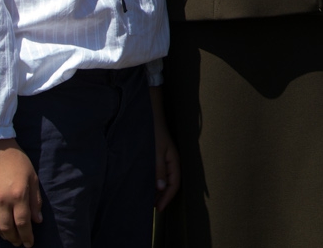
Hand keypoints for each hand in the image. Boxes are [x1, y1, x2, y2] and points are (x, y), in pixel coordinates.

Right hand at [0, 139, 42, 246]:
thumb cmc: (16, 161)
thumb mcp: (32, 176)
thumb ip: (35, 200)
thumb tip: (37, 221)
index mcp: (18, 193)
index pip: (23, 223)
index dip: (26, 236)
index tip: (29, 243)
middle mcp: (2, 198)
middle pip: (7, 227)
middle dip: (14, 238)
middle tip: (18, 242)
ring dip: (1, 234)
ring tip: (8, 236)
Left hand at [149, 86, 179, 211]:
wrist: (151, 113)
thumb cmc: (154, 131)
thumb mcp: (155, 151)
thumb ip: (158, 170)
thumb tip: (161, 187)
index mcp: (174, 160)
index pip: (174, 184)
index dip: (167, 197)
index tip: (158, 208)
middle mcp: (171, 161)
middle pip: (171, 183)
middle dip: (163, 196)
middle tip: (153, 207)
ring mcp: (165, 158)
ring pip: (165, 178)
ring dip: (159, 189)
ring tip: (150, 200)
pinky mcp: (159, 155)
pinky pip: (160, 172)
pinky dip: (155, 181)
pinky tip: (148, 185)